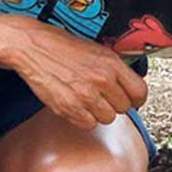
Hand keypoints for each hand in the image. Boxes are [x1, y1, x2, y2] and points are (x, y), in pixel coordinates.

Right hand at [5, 20, 147, 128]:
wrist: (32, 47)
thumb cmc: (61, 46)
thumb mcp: (96, 50)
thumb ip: (116, 69)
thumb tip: (131, 85)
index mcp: (112, 63)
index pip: (140, 92)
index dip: (135, 98)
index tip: (130, 99)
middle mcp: (102, 79)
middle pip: (124, 108)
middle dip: (114, 104)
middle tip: (101, 96)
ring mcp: (86, 95)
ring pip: (108, 118)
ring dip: (99, 112)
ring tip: (86, 99)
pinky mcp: (69, 107)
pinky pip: (89, 124)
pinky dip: (83, 118)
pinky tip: (76, 104)